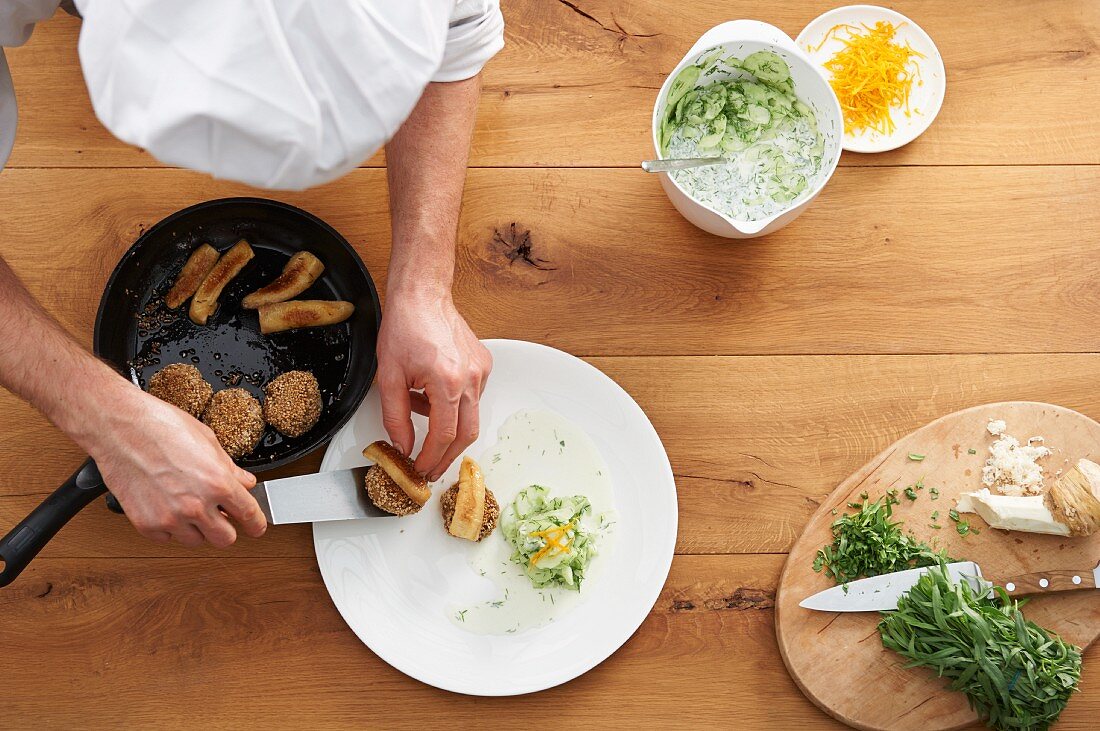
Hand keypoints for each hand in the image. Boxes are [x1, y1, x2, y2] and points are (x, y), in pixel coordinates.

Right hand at [86, 386, 265, 546]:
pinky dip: (170, 527)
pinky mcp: (146, 525)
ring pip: (196, 541)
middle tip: (221, 516)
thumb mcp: (207, 440)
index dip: (257, 524)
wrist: (119, 426)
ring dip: (197, 528)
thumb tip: (245, 482)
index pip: (249, 515)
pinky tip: (166, 505)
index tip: (257, 527)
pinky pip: (167, 538)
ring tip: (188, 505)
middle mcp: (196, 505)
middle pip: (226, 539)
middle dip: (227, 528)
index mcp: (217, 482)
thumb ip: (229, 468)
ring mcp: (170, 518)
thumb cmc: (160, 426)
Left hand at [377, 289, 491, 480]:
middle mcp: (471, 378)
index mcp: (447, 382)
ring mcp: (481, 371)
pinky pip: (472, 397)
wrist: (422, 296)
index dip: (431, 458)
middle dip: (447, 455)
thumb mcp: (389, 377)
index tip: (420, 469)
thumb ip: (395, 417)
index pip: (443, 435)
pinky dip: (452, 404)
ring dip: (445, 423)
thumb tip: (404, 445)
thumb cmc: (404, 327)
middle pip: (466, 434)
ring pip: (469, 415)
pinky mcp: (484, 365)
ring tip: (418, 408)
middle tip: (431, 467)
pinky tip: (430, 391)